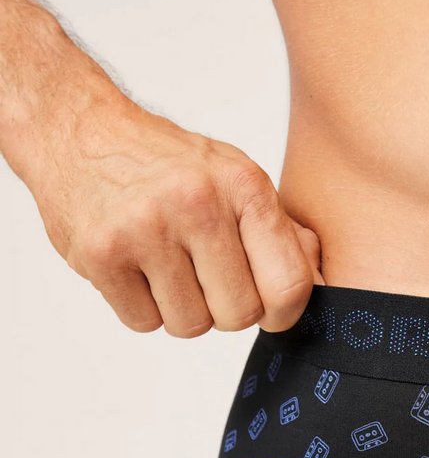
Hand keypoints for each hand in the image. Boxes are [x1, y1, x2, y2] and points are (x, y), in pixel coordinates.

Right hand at [36, 99, 324, 334]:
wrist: (79, 131)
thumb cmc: (168, 165)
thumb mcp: (237, 178)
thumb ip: (282, 233)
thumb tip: (321, 287)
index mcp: (244, 185)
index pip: (289, 284)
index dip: (284, 312)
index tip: (270, 307)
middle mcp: (197, 203)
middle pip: (239, 315)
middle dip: (226, 309)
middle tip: (206, 277)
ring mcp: (145, 228)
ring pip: (190, 326)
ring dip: (182, 309)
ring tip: (168, 266)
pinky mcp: (101, 254)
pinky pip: (144, 324)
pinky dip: (143, 308)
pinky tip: (136, 268)